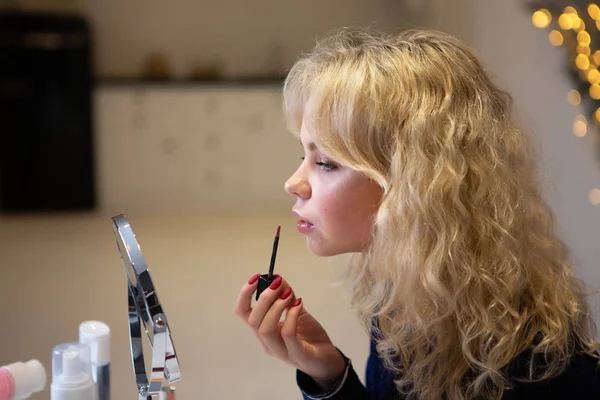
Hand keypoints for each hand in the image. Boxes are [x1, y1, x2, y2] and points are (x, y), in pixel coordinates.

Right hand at [234, 274, 345, 388]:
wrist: (328, 360)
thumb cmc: (309, 337)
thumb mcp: (297, 312)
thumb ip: (287, 297)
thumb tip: (278, 278)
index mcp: (263, 331)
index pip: (242, 313)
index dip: (244, 294)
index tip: (256, 278)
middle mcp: (268, 343)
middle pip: (253, 320)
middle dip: (264, 298)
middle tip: (278, 284)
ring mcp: (281, 351)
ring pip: (265, 329)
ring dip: (275, 307)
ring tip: (288, 295)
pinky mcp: (297, 355)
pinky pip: (287, 334)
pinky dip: (291, 316)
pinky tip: (298, 305)